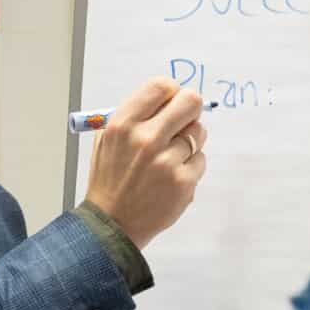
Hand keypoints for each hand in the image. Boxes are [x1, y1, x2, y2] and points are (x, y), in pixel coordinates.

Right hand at [83, 78, 207, 249]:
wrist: (112, 223)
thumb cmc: (110, 179)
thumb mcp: (108, 140)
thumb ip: (135, 116)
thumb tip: (167, 97)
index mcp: (123, 124)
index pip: (161, 86)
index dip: (171, 91)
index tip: (171, 100)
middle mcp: (145, 139)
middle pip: (190, 101)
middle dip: (190, 108)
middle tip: (184, 119)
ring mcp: (166, 162)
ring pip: (199, 132)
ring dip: (190, 140)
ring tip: (170, 156)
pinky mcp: (183, 182)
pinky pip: (201, 159)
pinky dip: (191, 165)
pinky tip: (172, 176)